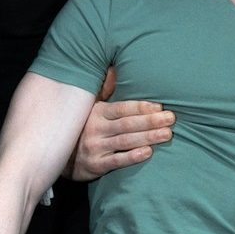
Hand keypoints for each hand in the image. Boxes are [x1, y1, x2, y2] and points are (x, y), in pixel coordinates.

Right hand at [68, 67, 174, 181]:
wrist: (64, 156)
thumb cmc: (86, 128)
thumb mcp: (92, 107)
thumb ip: (105, 90)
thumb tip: (115, 68)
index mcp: (97, 112)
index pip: (122, 108)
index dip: (142, 107)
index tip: (160, 106)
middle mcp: (96, 128)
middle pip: (127, 124)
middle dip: (151, 121)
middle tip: (170, 119)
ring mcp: (95, 147)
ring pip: (125, 141)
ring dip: (148, 137)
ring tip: (167, 134)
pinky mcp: (96, 165)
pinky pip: (117, 160)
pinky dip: (133, 156)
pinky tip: (148, 152)